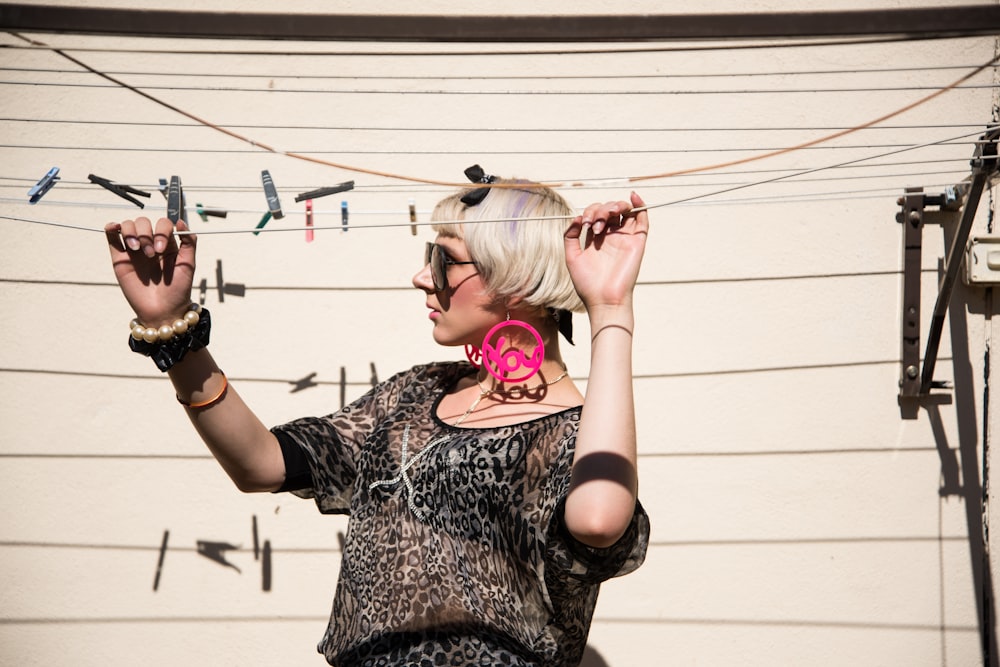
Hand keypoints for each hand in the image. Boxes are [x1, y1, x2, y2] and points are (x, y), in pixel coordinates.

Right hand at [105, 216, 196, 325]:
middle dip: (146, 234)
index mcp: (167, 243)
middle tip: (150, 254)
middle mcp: (150, 244)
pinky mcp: (120, 259)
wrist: (163, 311)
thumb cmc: (178, 290)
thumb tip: (181, 221)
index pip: (162, 223)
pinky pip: (112, 238)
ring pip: (128, 226)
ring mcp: (134, 250)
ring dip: (131, 232)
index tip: (161, 249)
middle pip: (143, 222)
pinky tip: (114, 228)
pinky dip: (111, 228)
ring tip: (137, 249)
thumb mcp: (188, 264)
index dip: (161, 230)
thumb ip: (189, 242)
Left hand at [563, 192, 648, 310]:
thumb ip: (570, 236)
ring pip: (625, 211)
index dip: (591, 212)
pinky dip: (640, 205)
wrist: (604, 300)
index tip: (585, 224)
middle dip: (601, 209)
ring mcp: (625, 238)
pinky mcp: (638, 242)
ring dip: (616, 205)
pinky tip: (633, 197)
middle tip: (595, 224)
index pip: (596, 214)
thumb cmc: (587, 283)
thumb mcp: (572, 257)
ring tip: (608, 215)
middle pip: (610, 209)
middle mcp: (612, 236)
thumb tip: (577, 218)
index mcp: (597, 238)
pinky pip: (643, 219)